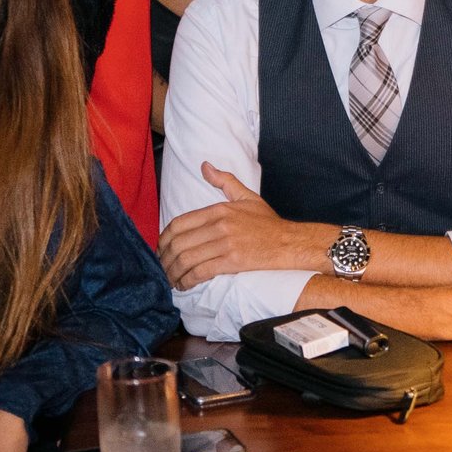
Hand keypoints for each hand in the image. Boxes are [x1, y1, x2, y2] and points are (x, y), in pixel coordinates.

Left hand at [157, 165, 327, 287]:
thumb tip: (205, 166)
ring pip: (187, 259)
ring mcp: (226, 244)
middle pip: (179, 243)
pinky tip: (183, 285)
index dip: (163, 239)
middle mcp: (220, 225)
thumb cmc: (269, 223)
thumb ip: (225, 181)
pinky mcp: (233, 262)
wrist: (290, 242)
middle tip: (162, 268)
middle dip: (165, 259)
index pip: (179, 224)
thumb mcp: (247, 196)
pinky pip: (201, 272)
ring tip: (170, 279)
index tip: (161, 249)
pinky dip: (187, 280)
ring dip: (173, 272)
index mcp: (219, 209)